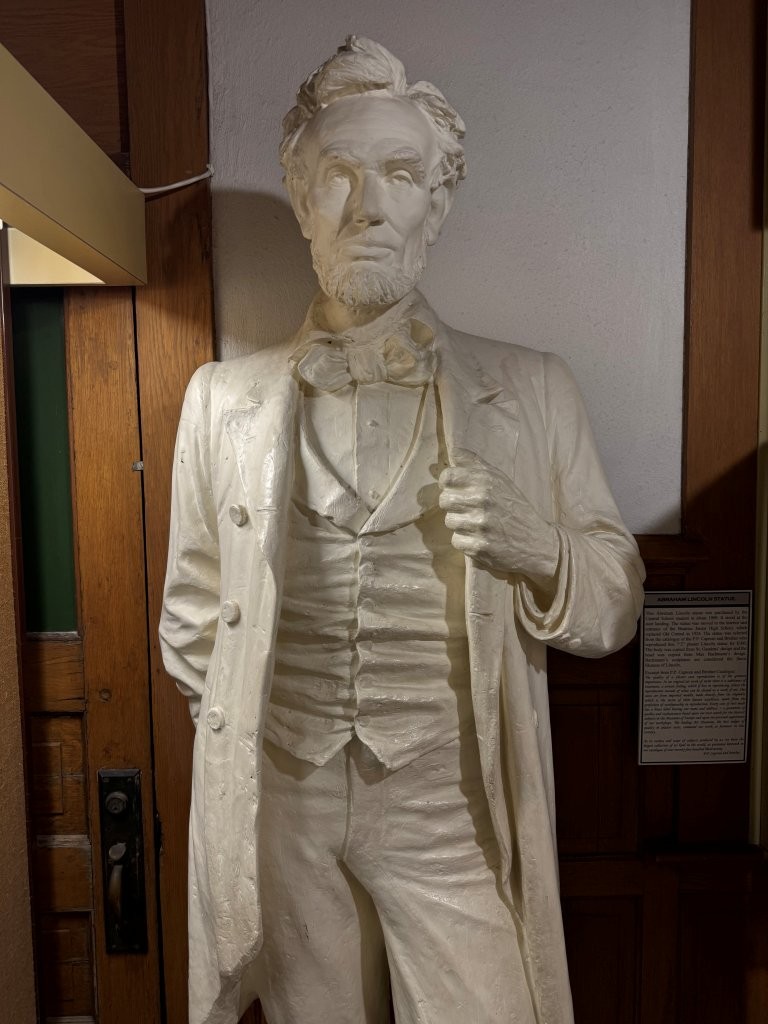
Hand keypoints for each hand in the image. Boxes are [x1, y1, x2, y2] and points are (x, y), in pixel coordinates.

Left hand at [438, 449, 559, 593]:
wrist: (537, 541)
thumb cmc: (515, 507)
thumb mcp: (501, 480)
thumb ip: (476, 464)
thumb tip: (454, 451)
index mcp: (486, 480)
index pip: (448, 477)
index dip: (448, 484)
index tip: (456, 489)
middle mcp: (482, 499)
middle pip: (444, 500)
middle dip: (453, 506)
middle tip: (468, 509)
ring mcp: (480, 523)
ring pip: (449, 521)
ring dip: (460, 524)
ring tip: (477, 524)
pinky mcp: (479, 546)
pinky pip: (456, 540)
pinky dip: (466, 541)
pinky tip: (480, 538)